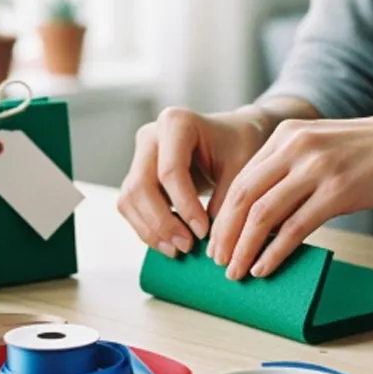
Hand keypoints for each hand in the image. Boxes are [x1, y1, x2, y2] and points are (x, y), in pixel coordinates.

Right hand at [117, 106, 269, 256]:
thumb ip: (228, 199)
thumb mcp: (242, 167)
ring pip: (129, 199)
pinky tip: (169, 244)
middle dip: (162, 222)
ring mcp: (139, 156)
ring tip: (177, 251)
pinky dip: (146, 229)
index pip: (170, 171)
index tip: (204, 232)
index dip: (184, 206)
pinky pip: (130, 207)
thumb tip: (212, 241)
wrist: (230, 138)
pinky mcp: (136, 177)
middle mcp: (150, 136)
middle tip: (186, 246)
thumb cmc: (238, 147)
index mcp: (176, 122)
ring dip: (150, 230)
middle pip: (141, 186)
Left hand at [208, 108, 372, 279]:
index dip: (223, 213)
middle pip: (243, 196)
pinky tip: (264, 268)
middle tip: (217, 261)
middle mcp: (296, 147)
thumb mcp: (323, 147)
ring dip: (244, 248)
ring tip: (236, 271)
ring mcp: (317, 168)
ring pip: (263, 215)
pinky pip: (294, 228)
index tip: (216, 239)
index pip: (242, 178)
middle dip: (225, 234)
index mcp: (287, 135)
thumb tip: (263, 213)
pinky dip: (274, 252)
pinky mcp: (338, 191)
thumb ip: (291, 170)